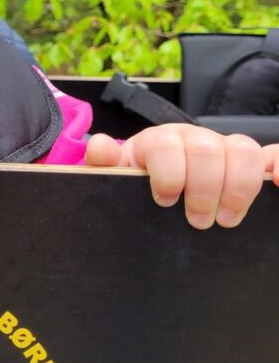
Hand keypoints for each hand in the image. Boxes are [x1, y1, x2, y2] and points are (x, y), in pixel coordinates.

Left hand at [85, 125, 270, 228]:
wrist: (157, 187)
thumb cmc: (138, 183)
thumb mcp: (116, 177)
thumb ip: (105, 164)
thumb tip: (101, 148)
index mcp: (160, 141)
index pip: (167, 145)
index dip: (168, 174)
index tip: (164, 202)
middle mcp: (195, 140)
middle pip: (208, 149)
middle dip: (204, 189)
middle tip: (198, 221)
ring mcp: (225, 150)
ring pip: (243, 150)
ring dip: (239, 186)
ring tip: (227, 220)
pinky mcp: (250, 164)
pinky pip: (272, 154)